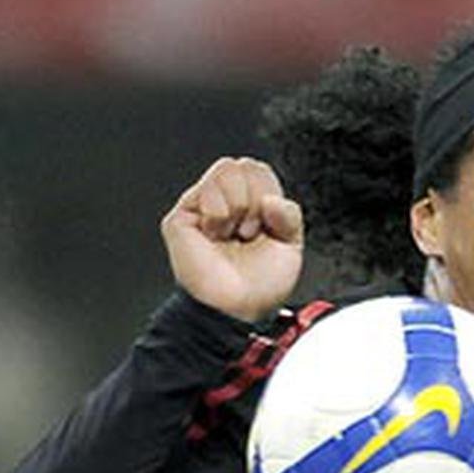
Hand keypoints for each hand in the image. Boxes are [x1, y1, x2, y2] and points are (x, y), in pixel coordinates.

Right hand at [160, 157, 303, 322]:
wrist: (239, 308)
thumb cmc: (261, 284)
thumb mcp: (291, 245)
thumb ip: (289, 214)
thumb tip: (270, 200)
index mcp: (250, 204)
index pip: (259, 170)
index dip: (270, 193)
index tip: (268, 226)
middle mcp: (224, 201)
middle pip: (245, 165)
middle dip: (257, 199)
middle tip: (250, 231)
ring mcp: (201, 205)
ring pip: (226, 169)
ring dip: (240, 206)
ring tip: (234, 234)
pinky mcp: (182, 216)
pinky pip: (209, 190)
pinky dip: (221, 214)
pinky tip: (216, 236)